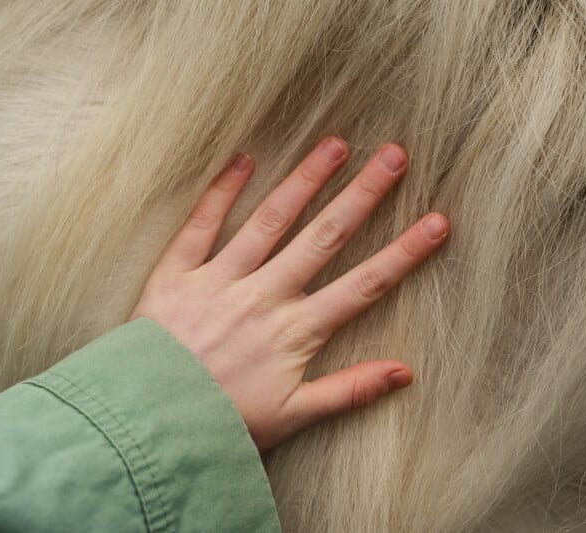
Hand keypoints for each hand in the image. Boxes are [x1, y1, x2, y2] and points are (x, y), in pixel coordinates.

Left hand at [130, 137, 449, 450]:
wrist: (148, 423)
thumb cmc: (221, 422)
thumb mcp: (291, 417)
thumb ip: (348, 391)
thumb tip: (405, 372)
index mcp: (295, 331)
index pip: (363, 285)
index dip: (404, 253)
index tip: (437, 221)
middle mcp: (264, 296)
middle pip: (324, 237)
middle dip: (363, 195)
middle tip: (394, 155)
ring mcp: (220, 280)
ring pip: (270, 221)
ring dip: (304, 181)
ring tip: (334, 145)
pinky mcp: (177, 274)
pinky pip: (201, 226)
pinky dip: (220, 192)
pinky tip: (243, 160)